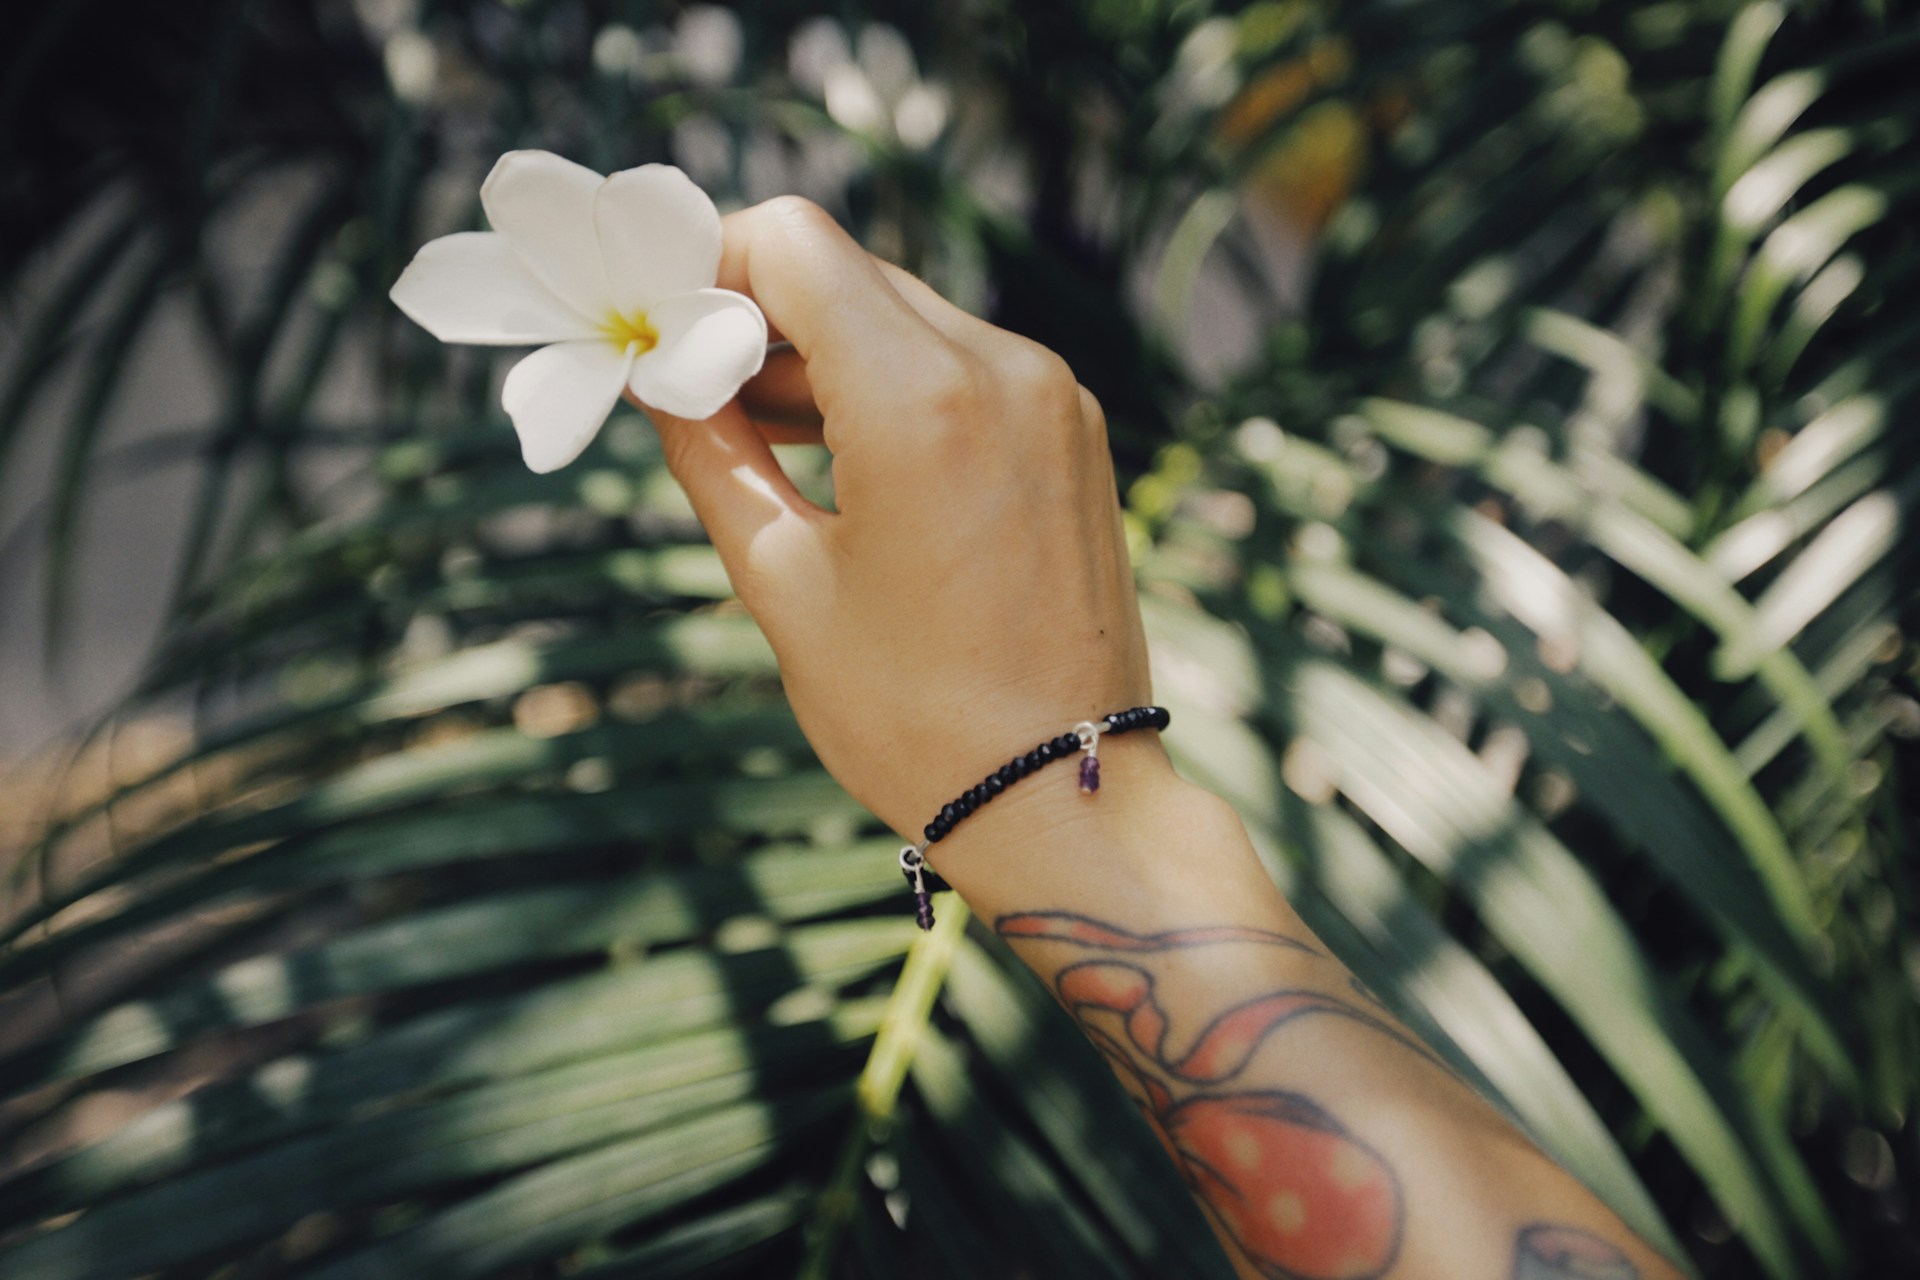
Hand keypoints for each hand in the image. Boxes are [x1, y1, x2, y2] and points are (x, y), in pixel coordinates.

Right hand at [640, 197, 1158, 840]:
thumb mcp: (783, 582)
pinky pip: (960, 366)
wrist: (1060, 796)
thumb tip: (661, 378)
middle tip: (688, 386)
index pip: (794, 244)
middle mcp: (1003, 369)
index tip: (661, 327)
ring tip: (746, 430)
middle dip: (756, 315)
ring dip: (820, 352)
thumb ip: (712, 455)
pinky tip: (834, 453)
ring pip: (904, 317)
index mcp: (923, 399)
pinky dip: (889, 385)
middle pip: (848, 273)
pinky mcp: (1071, 431)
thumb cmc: (914, 714)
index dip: (709, 266)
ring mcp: (1051, 396)